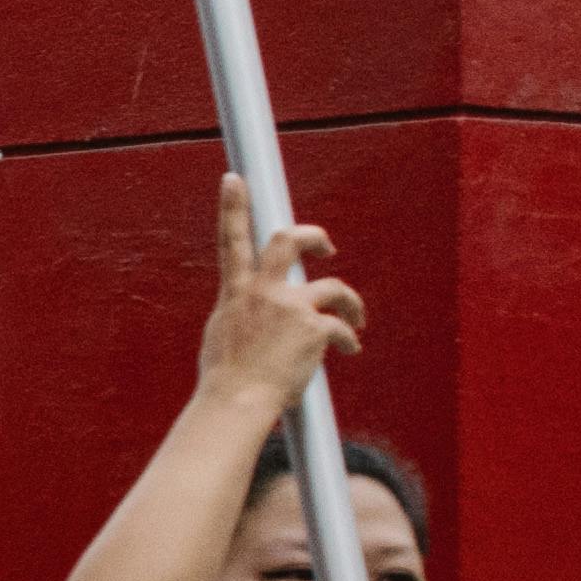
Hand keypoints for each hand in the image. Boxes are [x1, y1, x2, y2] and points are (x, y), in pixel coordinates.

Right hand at [197, 180, 360, 414]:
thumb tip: (260, 311)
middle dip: (312, 236)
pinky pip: (342, 328)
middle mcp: (262, 293)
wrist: (237, 401)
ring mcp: (290, 308)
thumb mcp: (224, 333)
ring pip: (333, 288)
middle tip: (325, 246)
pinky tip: (350, 350)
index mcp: (235, 294)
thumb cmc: (227, 377)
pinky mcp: (314, 328)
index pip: (231, 241)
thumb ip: (244, 312)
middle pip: (288, 242)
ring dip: (350, 302)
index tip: (235, 180)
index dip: (233, 206)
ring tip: (357, 318)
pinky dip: (349, 339)